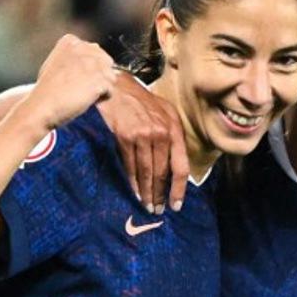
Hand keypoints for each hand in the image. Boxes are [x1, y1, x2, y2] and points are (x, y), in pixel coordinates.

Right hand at [22, 35, 115, 133]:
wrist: (42, 105)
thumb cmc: (48, 89)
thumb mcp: (57, 62)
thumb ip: (75, 54)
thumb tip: (96, 50)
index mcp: (71, 41)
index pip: (95, 51)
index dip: (89, 68)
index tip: (73, 77)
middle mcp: (83, 48)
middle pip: (106, 62)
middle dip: (98, 76)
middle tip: (79, 86)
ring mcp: (92, 63)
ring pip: (110, 76)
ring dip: (100, 87)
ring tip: (81, 93)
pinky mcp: (99, 79)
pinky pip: (110, 90)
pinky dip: (101, 98)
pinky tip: (85, 99)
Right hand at [97, 71, 187, 212]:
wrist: (116, 87)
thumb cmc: (142, 102)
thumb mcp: (165, 113)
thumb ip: (172, 137)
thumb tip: (175, 166)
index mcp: (174, 129)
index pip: (181, 166)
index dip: (179, 188)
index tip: (177, 204)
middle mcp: (161, 134)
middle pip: (163, 172)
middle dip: (160, 194)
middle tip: (159, 210)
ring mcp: (143, 136)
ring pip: (146, 172)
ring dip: (146, 192)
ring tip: (147, 206)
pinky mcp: (124, 137)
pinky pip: (130, 165)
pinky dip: (132, 181)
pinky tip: (134, 192)